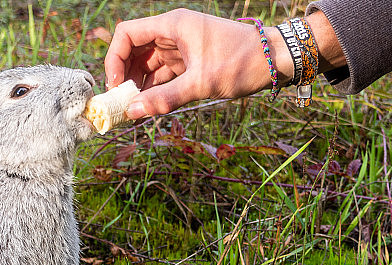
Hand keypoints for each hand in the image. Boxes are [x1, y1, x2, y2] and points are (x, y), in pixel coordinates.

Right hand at [104, 8, 292, 118]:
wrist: (276, 61)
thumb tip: (133, 112)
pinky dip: (154, 90)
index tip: (115, 86)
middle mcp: (173, 33)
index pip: (127, 34)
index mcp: (173, 25)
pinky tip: (150, 107)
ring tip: (134, 111)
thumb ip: (165, 98)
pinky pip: (162, 74)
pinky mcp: (189, 61)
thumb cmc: (242, 63)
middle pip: (133, 50)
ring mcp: (180, 47)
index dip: (115, 59)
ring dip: (138, 86)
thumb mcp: (202, 83)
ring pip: (147, 65)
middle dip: (124, 76)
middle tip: (121, 103)